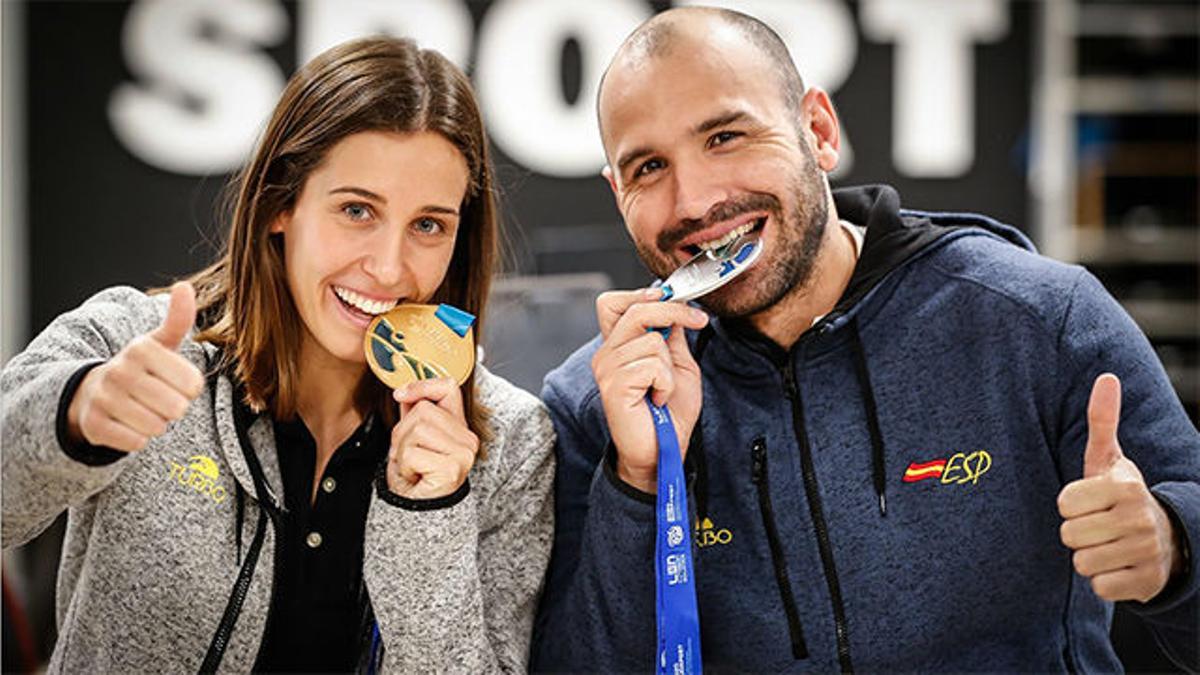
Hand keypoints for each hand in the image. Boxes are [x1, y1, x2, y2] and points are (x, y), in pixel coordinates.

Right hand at [67, 282, 203, 450]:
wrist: (91, 392)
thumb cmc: (139, 368)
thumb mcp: (159, 342)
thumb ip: (179, 319)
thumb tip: (185, 286)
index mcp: (142, 349)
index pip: (193, 384)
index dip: (189, 389)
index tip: (173, 381)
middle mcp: (120, 370)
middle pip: (177, 408)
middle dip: (174, 408)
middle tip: (158, 399)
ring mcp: (104, 397)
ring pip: (157, 427)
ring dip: (156, 424)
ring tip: (143, 409)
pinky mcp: (94, 425)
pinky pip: (136, 443)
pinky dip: (138, 439)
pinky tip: (127, 424)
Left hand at [386, 378, 478, 499]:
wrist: (417, 513)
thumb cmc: (416, 478)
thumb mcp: (410, 440)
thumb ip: (412, 416)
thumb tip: (404, 392)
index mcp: (459, 428)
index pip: (448, 388)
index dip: (423, 385)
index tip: (400, 394)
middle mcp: (467, 439)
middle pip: (423, 410)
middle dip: (403, 432)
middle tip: (407, 456)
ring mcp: (463, 453)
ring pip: (416, 430)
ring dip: (402, 451)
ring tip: (411, 467)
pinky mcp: (453, 467)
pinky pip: (413, 453)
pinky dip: (404, 466)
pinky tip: (414, 477)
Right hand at [591, 288, 708, 492]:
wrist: (664, 450)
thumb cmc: (669, 412)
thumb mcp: (678, 365)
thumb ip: (672, 336)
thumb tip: (674, 306)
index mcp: (618, 346)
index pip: (613, 303)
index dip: (643, 294)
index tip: (677, 301)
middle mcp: (607, 354)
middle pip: (636, 310)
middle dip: (673, 311)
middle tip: (697, 322)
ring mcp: (607, 369)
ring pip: (651, 341)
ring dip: (669, 367)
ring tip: (662, 389)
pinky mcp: (613, 386)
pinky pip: (652, 366)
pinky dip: (665, 383)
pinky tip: (657, 399)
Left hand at [1058, 373, 1183, 602]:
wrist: (1164, 540)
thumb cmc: (1121, 495)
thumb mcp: (1110, 460)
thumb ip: (1102, 421)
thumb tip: (1107, 377)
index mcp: (1124, 486)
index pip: (1064, 503)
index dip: (1070, 505)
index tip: (1088, 503)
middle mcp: (1139, 517)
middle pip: (1069, 535)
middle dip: (1077, 533)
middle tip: (1098, 526)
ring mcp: (1146, 551)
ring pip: (1082, 562)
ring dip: (1088, 557)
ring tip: (1107, 545)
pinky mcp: (1146, 582)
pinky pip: (1099, 587)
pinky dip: (1103, 581)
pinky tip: (1117, 566)